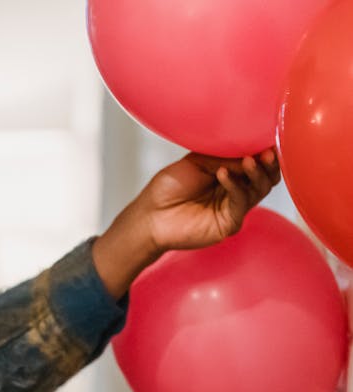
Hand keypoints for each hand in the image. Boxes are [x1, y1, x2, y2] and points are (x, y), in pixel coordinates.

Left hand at [92, 149, 281, 298]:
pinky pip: (241, 203)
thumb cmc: (168, 188)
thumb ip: (224, 157)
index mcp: (231, 174)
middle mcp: (236, 191)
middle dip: (269, 163)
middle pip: (266, 177)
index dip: (265, 151)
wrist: (149, 215)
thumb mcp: (197, 162)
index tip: (269, 139)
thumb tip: (251, 153)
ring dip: (256, 173)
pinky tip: (223, 174)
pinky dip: (235, 186)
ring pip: (259, 189)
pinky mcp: (230, 223)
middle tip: (267, 152)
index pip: (257, 162)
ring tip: (248, 160)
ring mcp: (235, 208)